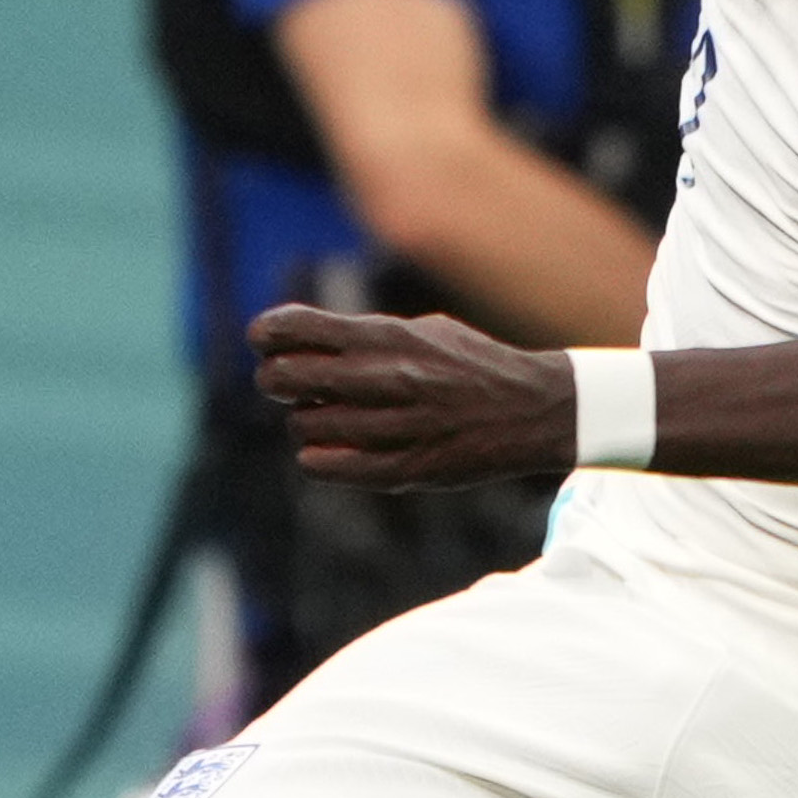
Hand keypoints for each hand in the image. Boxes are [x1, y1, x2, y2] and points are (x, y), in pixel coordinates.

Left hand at [252, 304, 571, 485]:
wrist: (534, 410)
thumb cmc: (472, 365)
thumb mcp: (422, 331)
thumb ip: (365, 336)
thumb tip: (299, 338)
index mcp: (389, 337)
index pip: (296, 328)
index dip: (266, 334)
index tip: (263, 342)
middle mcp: (387, 379)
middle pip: (286, 379)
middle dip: (275, 379)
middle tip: (286, 385)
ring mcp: (395, 427)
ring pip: (303, 427)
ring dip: (303, 423)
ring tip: (324, 418)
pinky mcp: (404, 469)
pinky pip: (327, 466)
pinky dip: (317, 457)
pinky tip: (330, 448)